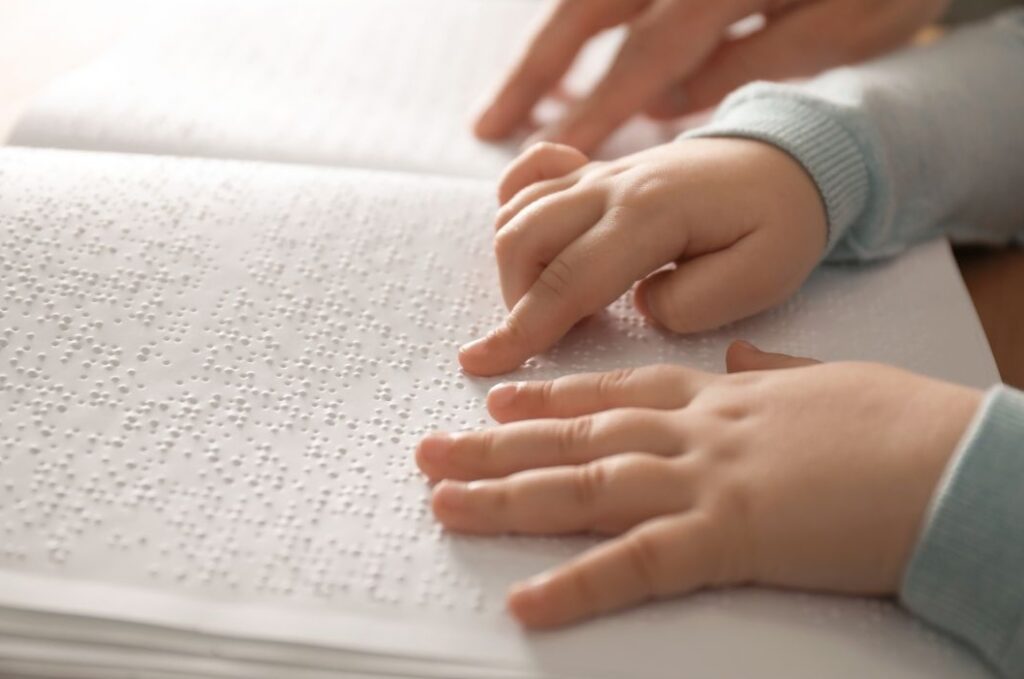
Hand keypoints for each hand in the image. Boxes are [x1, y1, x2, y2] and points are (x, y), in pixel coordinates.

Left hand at [417, 341, 981, 628]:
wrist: (951, 455)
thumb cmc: (899, 421)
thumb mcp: (825, 381)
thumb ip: (774, 370)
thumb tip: (747, 359)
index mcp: (718, 397)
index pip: (612, 391)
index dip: (549, 398)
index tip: (497, 400)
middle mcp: (694, 432)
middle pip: (575, 436)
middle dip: (496, 444)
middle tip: (429, 448)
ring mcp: (705, 481)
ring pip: (584, 486)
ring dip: (507, 498)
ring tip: (442, 503)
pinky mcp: (730, 536)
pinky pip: (638, 565)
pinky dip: (578, 587)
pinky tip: (526, 604)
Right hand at [458, 139, 826, 375]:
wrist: (787, 160)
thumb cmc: (779, 223)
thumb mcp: (763, 277)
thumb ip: (694, 303)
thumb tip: (638, 307)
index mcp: (650, 214)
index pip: (568, 279)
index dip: (523, 328)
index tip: (482, 363)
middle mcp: (612, 185)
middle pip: (523, 241)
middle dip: (517, 303)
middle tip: (550, 339)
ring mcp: (599, 173)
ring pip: (517, 213)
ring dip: (516, 269)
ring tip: (556, 306)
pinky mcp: (594, 171)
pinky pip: (529, 176)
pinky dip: (513, 207)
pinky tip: (532, 238)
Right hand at [474, 0, 947, 152]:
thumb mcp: (856, 22)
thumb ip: (755, 64)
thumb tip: (663, 105)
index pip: (646, 57)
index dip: (595, 112)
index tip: (561, 154)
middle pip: (590, 8)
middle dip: (536, 70)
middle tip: (489, 124)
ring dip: (548, 44)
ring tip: (513, 101)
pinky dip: (581, 22)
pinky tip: (565, 60)